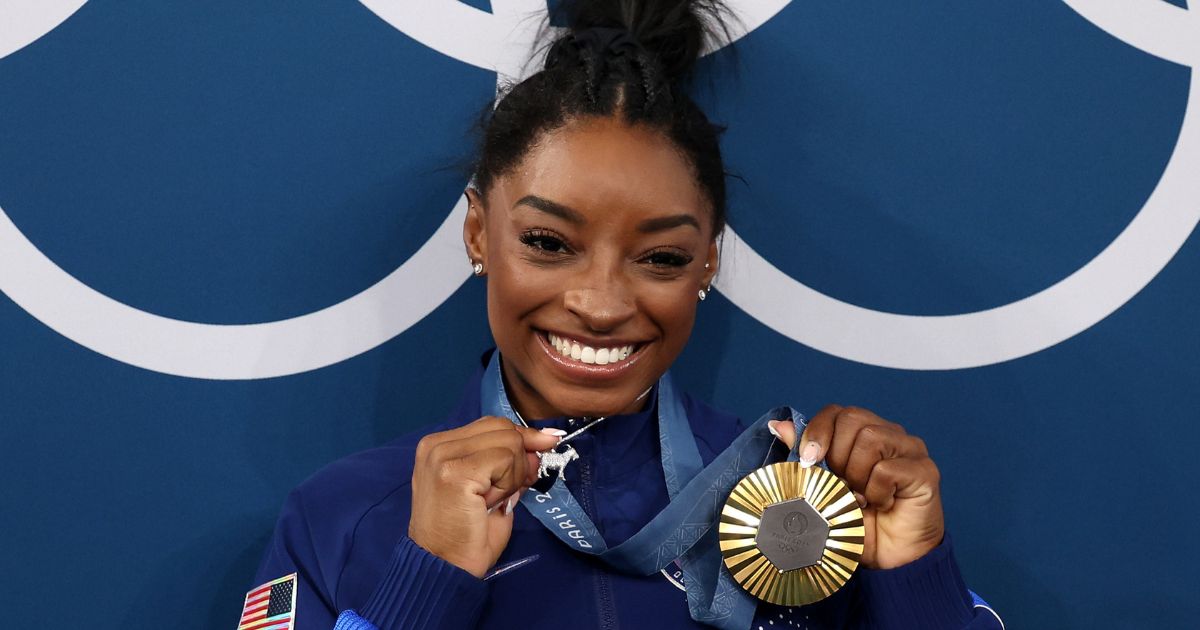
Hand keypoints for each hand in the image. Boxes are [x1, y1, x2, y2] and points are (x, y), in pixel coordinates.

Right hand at [409, 416, 560, 576]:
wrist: (444, 569)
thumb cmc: (466, 537)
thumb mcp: (493, 490)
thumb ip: (511, 464)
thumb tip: (541, 443)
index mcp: (439, 446)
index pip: (492, 424)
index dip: (522, 437)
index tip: (546, 444)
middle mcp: (436, 445)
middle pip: (502, 427)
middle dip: (520, 457)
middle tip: (509, 490)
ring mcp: (443, 456)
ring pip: (508, 441)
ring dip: (512, 474)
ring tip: (491, 500)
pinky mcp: (455, 471)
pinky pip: (505, 459)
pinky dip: (508, 482)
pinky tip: (490, 502)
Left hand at [768, 405, 943, 569]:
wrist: (889, 560)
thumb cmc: (856, 523)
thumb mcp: (822, 488)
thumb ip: (805, 455)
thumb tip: (778, 425)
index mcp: (864, 433)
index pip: (837, 412)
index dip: (818, 431)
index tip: (808, 460)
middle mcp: (890, 434)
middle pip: (852, 419)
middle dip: (837, 456)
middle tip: (841, 485)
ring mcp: (911, 449)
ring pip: (871, 439)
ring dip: (856, 475)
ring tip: (861, 498)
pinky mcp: (925, 471)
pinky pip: (887, 469)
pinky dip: (876, 493)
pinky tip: (881, 505)